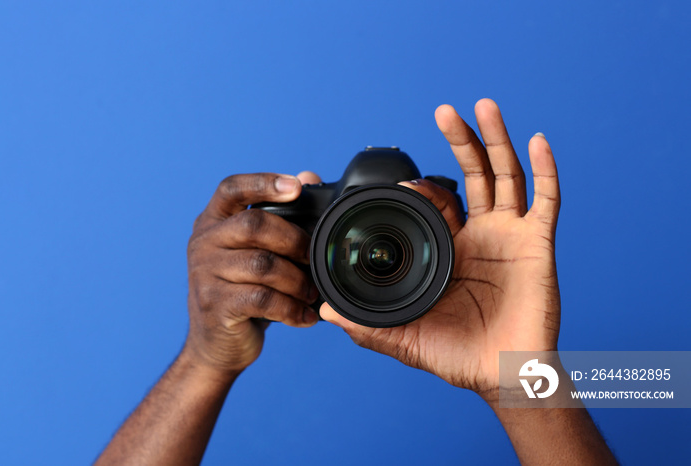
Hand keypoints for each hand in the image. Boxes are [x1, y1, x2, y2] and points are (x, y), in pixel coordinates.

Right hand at [183, 171, 321, 373]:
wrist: (217, 344)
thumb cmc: (244, 290)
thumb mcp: (258, 251)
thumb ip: (281, 216)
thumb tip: (309, 176)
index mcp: (213, 221)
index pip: (231, 189)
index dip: (263, 183)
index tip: (296, 187)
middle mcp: (203, 242)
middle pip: (254, 224)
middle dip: (294, 241)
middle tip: (314, 259)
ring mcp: (204, 274)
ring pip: (262, 265)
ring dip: (297, 280)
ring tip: (312, 293)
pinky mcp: (214, 306)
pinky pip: (262, 299)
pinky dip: (291, 309)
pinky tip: (304, 316)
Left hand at [320, 99, 560, 397]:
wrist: (502, 378)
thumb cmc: (457, 357)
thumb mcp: (405, 337)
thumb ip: (367, 325)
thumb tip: (325, 311)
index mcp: (450, 249)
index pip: (437, 203)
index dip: (421, 186)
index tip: (401, 180)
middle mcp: (481, 235)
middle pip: (473, 176)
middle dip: (460, 142)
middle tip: (443, 110)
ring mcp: (511, 236)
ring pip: (506, 177)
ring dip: (497, 141)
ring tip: (484, 106)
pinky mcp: (538, 245)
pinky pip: (546, 201)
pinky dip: (545, 170)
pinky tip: (538, 141)